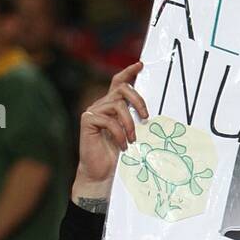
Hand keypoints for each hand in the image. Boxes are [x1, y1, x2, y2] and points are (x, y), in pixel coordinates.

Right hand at [73, 62, 148, 203]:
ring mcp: (93, 112)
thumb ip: (135, 120)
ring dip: (129, 123)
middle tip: (147, 117)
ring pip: (117, 105)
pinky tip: (122, 146)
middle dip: (138, 100)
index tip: (141, 65)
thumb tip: (151, 113)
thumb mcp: (131, 135)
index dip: (128, 72)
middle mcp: (102, 105)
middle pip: (121, 89)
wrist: (101, 174)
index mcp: (112, 106)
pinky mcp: (88, 121)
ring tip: (133, 139)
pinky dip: (119, 134)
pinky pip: (108, 120)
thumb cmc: (117, 156)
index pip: (119, 82)